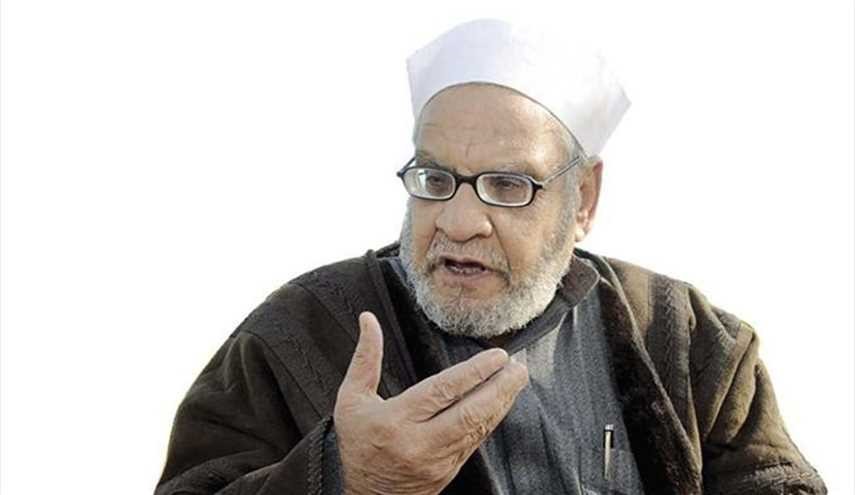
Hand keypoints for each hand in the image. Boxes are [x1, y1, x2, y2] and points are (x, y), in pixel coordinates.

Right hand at [333, 311, 528, 494]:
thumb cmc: (357, 444)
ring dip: (501, 402)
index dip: (473, 373)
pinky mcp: (449, 471)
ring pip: (478, 428)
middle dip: (499, 388)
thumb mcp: (351, 400)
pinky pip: (476, 441)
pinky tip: (501, 403)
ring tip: (517, 379)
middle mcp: (420, 443)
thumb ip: (365, 359)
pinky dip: (491, 420)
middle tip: (517, 367)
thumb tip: (369, 320)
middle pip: (470, 413)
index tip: (496, 356)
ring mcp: (438, 461)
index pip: (442, 392)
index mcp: (396, 421)